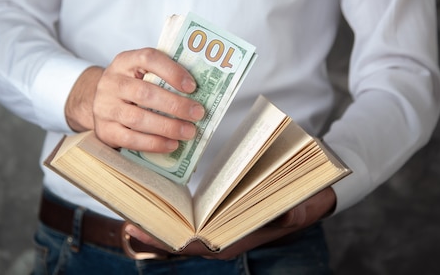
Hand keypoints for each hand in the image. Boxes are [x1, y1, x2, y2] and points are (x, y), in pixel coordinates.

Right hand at [65, 48, 204, 151]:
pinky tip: (172, 144)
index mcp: (125, 61)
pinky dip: (154, 143)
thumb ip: (163, 77)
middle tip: (198, 113)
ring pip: (137, 118)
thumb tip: (200, 93)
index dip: (172, 71)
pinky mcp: (104, 130)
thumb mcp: (141, 74)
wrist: (98, 103)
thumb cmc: (130, 87)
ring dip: (167, 127)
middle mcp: (112, 82)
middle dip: (175, 105)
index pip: (148, 58)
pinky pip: (130, 139)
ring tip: (189, 132)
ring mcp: (105, 107)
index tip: (192, 86)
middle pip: (144, 93)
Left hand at [124, 187, 336, 259]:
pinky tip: (157, 197)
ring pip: (185, 229)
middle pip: (184, 240)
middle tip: (128, 218)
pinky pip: (192, 217)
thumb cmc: (305, 198)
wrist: (311, 193)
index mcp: (241, 237)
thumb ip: (298, 211)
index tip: (144, 231)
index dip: (171, 242)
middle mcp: (227, 236)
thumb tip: (289, 214)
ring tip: (135, 207)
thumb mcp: (305, 203)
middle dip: (157, 232)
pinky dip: (174, 211)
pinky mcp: (220, 214)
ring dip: (162, 221)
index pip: (200, 246)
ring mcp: (222, 226)